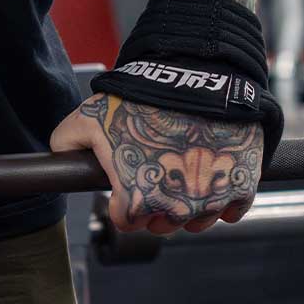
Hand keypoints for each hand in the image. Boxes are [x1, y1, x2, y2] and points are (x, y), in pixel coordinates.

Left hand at [50, 94, 262, 235]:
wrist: (198, 78)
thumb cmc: (141, 99)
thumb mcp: (85, 117)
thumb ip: (64, 142)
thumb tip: (58, 157)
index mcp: (137, 198)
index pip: (128, 222)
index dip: (124, 206)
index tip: (127, 188)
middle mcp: (177, 208)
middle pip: (162, 225)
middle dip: (154, 208)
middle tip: (154, 179)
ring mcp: (213, 199)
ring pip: (197, 221)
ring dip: (188, 208)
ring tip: (181, 180)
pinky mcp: (244, 185)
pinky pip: (234, 210)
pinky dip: (224, 200)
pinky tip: (212, 179)